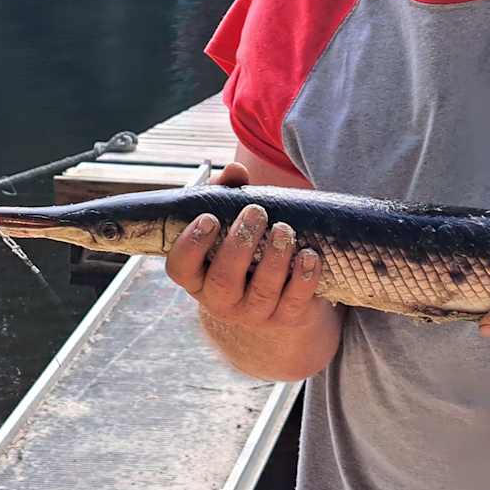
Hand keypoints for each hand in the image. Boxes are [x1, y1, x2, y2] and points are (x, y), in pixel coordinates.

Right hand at [165, 162, 324, 329]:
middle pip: (224, 281)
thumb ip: (226, 193)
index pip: (181, 268)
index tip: (209, 218)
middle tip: (256, 211)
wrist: (275, 298)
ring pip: (262, 292)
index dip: (191, 245)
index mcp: (198, 276)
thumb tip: (234, 171)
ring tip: (284, 229)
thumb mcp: (228, 222)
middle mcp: (222, 300)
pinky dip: (304, 277)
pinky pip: (295, 302)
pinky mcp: (286, 318)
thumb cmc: (243, 249)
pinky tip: (308, 255)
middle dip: (240, 244)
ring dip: (275, 258)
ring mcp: (254, 313)